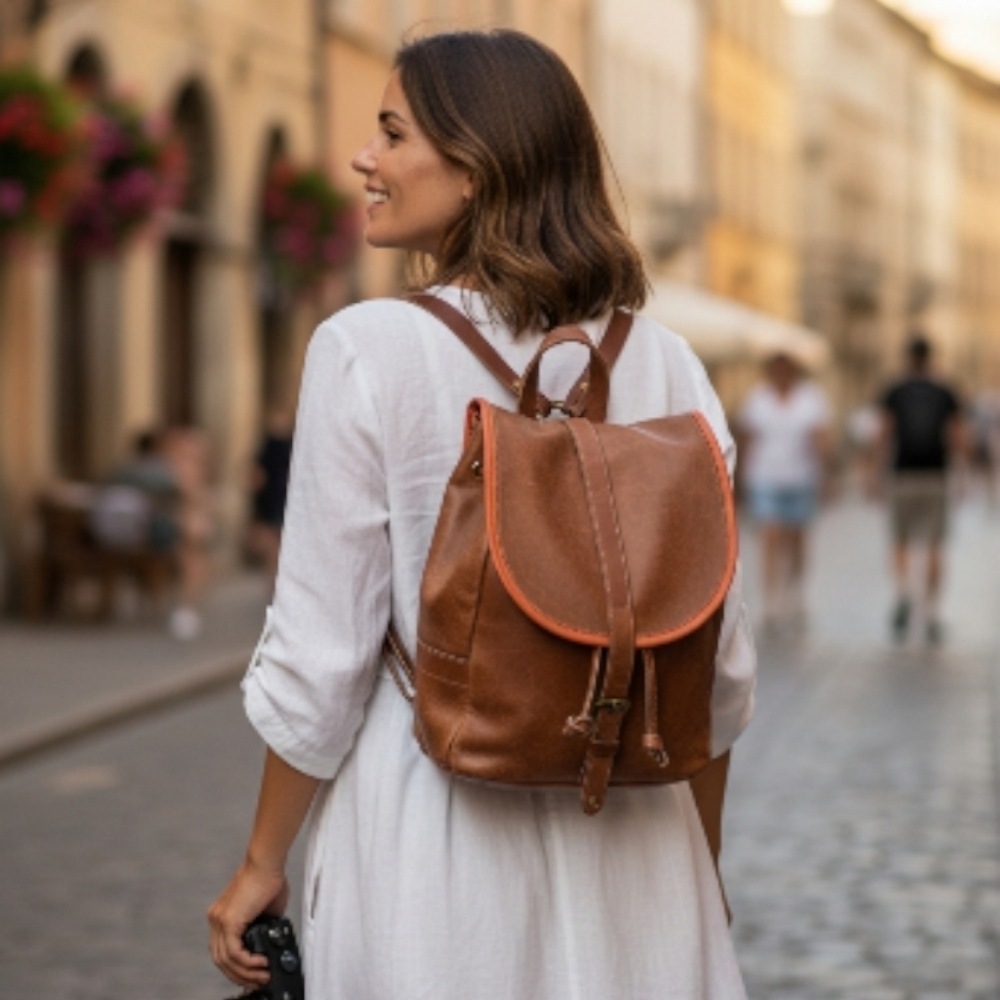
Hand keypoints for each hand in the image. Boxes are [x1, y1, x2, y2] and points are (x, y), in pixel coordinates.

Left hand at [208, 858, 288, 988]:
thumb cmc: (269, 878)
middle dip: (240, 975)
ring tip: (263, 975)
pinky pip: (233, 953)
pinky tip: (261, 962)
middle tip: (258, 981)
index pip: (222, 950)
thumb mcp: (266, 910)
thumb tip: (268, 942)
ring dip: (245, 973)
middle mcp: (216, 919)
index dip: (235, 966)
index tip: (251, 974)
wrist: (267, 863)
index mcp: (222, 916)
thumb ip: (263, 926)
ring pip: (225, 960)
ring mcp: (219, 920)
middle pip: (220, 960)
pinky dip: (247, 962)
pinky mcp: (228, 921)